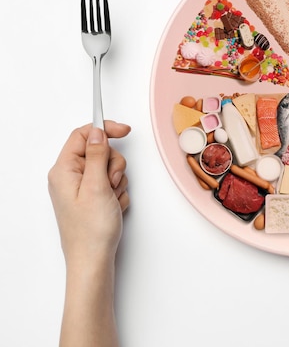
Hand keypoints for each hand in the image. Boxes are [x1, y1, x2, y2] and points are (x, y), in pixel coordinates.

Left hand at [48, 121, 130, 265]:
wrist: (93, 259)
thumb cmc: (90, 230)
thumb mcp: (96, 186)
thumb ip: (97, 155)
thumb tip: (97, 132)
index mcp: (64, 170)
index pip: (83, 135)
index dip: (104, 130)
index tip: (124, 131)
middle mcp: (70, 176)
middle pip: (100, 151)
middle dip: (113, 165)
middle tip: (111, 183)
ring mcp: (81, 187)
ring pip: (109, 167)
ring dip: (117, 181)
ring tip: (111, 199)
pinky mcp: (92, 197)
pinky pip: (112, 184)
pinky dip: (117, 193)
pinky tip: (113, 207)